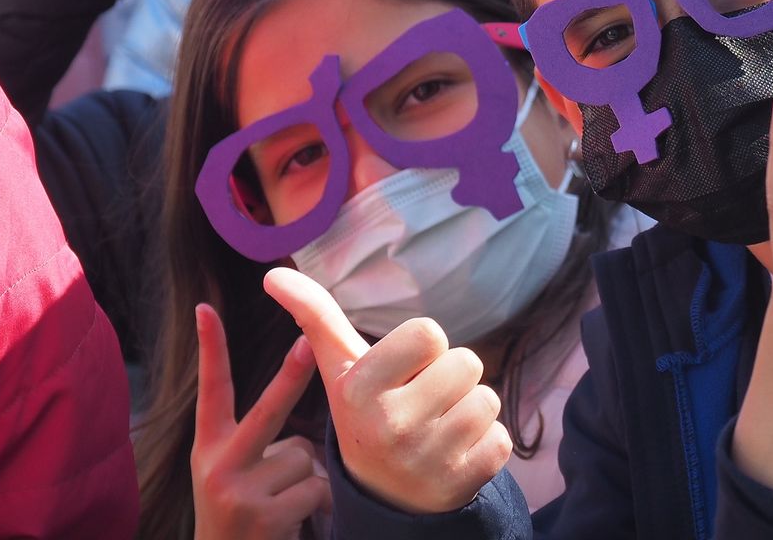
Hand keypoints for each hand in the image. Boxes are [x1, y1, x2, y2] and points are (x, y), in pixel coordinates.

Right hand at [192, 304, 329, 538]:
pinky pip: (316, 487)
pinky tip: (291, 522)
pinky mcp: (263, 517)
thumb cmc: (241, 515)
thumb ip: (260, 442)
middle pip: (267, 410)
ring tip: (283, 505)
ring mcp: (239, 492)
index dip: (210, 350)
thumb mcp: (233, 475)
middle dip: (292, 375)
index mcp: (210, 449)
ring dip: (307, 477)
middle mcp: (218, 467)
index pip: (211, 392)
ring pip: (305, 456)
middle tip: (308, 343)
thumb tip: (308, 431)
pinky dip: (318, 502)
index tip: (205, 308)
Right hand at [264, 268, 511, 514]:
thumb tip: (271, 276)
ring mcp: (426, 459)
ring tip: (438, 428)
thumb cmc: (367, 412)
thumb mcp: (341, 369)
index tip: (404, 372)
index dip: (425, 348)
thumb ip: (316, 317)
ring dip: (470, 409)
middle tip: (423, 402)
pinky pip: (501, 439)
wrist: (382, 495)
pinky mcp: (461, 484)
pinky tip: (455, 455)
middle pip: (466, 361)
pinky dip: (486, 444)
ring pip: (487, 399)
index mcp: (359, 390)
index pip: (429, 331)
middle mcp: (391, 426)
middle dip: (450, 377)